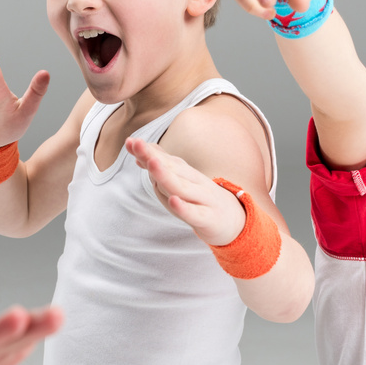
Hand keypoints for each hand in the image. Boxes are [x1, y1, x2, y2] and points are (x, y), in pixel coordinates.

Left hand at [125, 137, 245, 245]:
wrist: (235, 222)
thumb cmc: (202, 201)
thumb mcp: (182, 184)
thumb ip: (165, 169)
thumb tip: (144, 153)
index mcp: (187, 174)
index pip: (166, 160)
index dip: (148, 152)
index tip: (130, 142)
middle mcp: (195, 183)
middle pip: (172, 168)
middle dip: (153, 156)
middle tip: (135, 144)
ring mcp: (203, 199)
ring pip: (182, 187)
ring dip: (166, 175)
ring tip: (151, 164)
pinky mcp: (209, 219)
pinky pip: (194, 213)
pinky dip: (183, 207)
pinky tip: (173, 200)